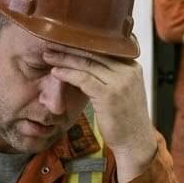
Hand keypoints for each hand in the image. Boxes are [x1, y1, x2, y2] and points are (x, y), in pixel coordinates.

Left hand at [42, 48, 156, 182]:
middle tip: (51, 44)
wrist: (135, 142)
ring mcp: (120, 82)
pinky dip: (67, 74)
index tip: (64, 40)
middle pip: (94, 53)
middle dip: (70, 48)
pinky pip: (83, 79)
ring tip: (48, 56)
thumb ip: (111, 75)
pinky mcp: (109, 95)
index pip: (104, 49)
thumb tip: (88, 63)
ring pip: (87, 64)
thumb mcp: (123, 91)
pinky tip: (55, 72)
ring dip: (64, 59)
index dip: (82, 44)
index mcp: (132, 67)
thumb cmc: (126, 119)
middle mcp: (128, 71)